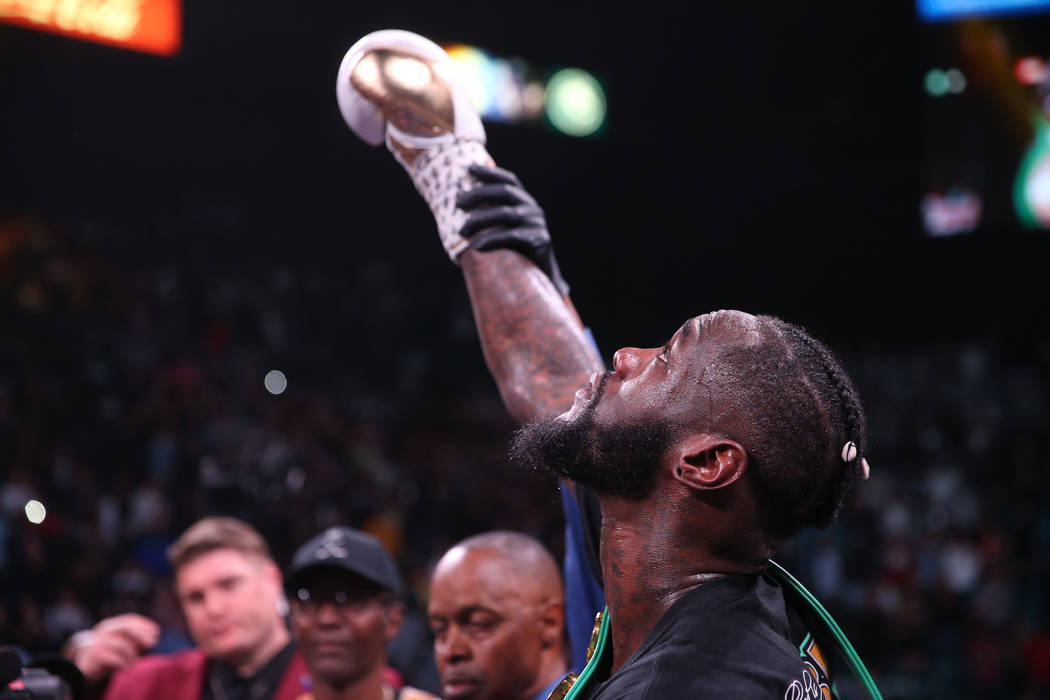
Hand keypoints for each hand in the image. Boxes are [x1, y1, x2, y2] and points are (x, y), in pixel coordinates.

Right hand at [63, 613, 159, 683]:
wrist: (85, 667)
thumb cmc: (109, 655)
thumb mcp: (123, 646)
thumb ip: (136, 641)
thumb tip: (152, 639)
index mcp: (112, 625)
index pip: (130, 619)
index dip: (145, 624)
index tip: (157, 632)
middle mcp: (104, 630)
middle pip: (126, 626)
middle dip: (142, 633)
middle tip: (152, 643)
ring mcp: (97, 641)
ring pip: (122, 644)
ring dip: (132, 655)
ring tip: (133, 662)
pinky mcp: (94, 655)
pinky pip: (114, 658)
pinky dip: (123, 663)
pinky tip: (125, 667)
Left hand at [457, 165, 569, 295]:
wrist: (539, 277)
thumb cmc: (514, 252)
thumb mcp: (502, 229)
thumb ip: (489, 215)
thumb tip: (458, 201)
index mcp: (525, 202)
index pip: (509, 180)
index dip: (490, 172)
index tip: (469, 168)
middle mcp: (533, 208)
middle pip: (505, 192)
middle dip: (479, 194)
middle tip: (457, 203)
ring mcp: (538, 224)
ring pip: (506, 214)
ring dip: (480, 220)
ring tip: (461, 231)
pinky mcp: (540, 241)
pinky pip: (512, 236)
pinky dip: (492, 240)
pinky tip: (476, 247)